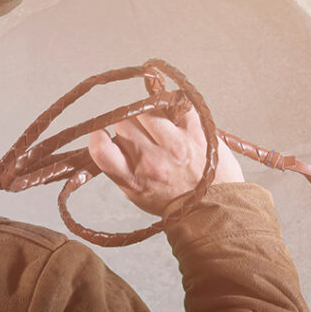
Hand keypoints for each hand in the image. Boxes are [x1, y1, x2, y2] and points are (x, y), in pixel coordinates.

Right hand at [87, 102, 243, 216]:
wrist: (213, 208)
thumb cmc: (174, 201)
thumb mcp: (136, 194)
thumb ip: (121, 169)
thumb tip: (110, 139)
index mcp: (133, 179)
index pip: (101, 150)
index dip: (97, 137)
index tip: (100, 134)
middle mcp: (151, 161)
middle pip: (123, 123)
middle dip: (127, 125)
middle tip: (138, 134)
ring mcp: (175, 144)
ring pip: (147, 109)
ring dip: (149, 114)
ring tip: (158, 125)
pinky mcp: (196, 132)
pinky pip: (177, 103)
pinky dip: (174, 106)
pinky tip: (175, 117)